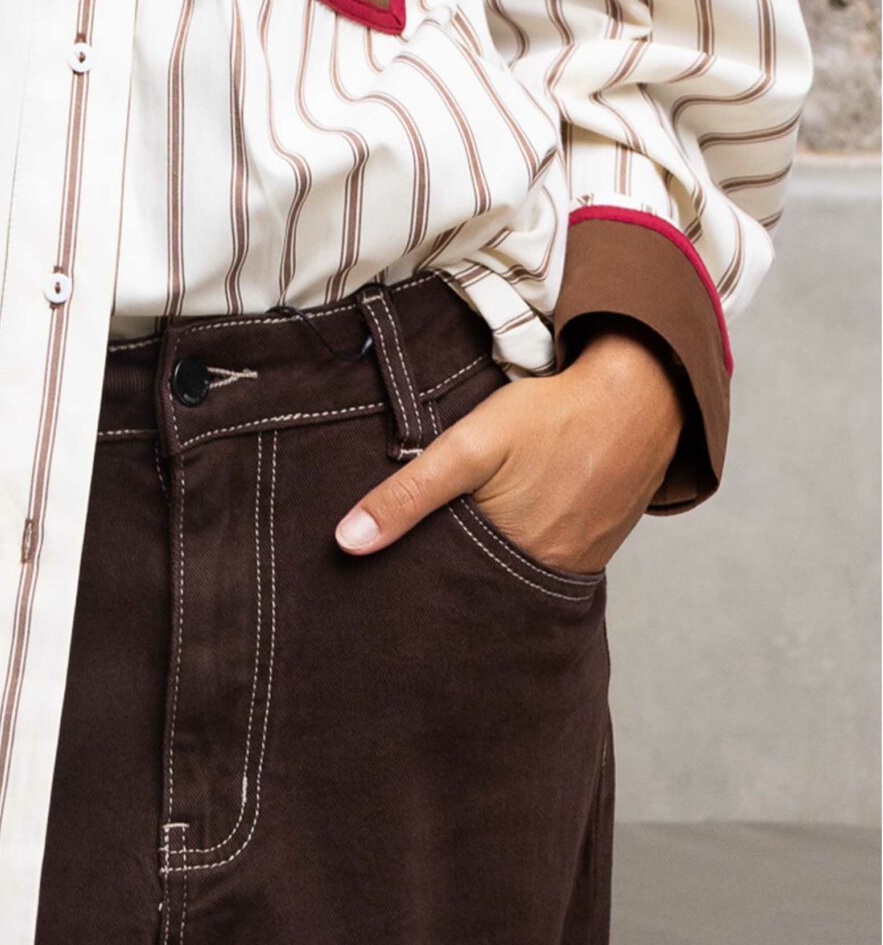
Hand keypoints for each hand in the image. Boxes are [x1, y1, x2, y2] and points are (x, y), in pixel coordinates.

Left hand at [333, 323, 687, 572]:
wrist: (641, 399)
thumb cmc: (551, 416)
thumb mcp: (469, 446)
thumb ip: (410, 493)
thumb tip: (346, 543)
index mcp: (506, 561)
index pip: (445, 588)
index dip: (415, 579)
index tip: (385, 578)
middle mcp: (542, 576)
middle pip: (479, 587)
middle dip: (449, 575)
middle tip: (418, 556)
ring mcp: (574, 564)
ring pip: (510, 573)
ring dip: (485, 558)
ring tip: (460, 535)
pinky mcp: (594, 546)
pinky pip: (545, 558)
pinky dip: (521, 544)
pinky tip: (510, 519)